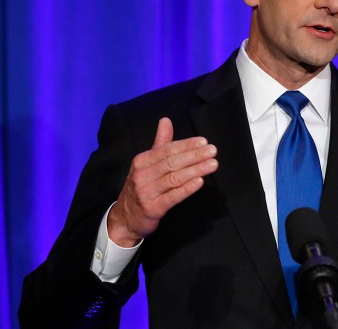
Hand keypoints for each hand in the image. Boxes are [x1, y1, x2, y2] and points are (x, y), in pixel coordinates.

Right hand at [108, 117, 218, 246]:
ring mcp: (146, 192)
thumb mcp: (146, 164)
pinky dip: (187, 188)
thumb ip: (160, 143)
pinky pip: (172, 196)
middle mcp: (142, 175)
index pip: (167, 150)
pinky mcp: (153, 208)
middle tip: (212, 151)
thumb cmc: (141, 188)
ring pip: (174, 178)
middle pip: (172, 162)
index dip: (186, 145)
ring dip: (196, 170)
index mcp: (142, 161)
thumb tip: (165, 120)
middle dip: (194, 155)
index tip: (203, 142)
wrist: (125, 219)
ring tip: (212, 164)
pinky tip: (199, 182)